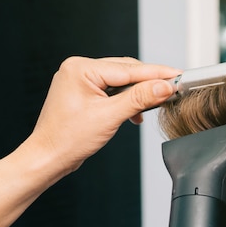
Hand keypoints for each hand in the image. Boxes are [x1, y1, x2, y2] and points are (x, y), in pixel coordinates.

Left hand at [22, 56, 180, 181]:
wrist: (49, 157)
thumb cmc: (67, 139)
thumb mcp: (109, 117)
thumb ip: (138, 99)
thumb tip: (162, 87)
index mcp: (80, 68)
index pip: (127, 69)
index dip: (155, 73)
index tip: (176, 75)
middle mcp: (78, 69)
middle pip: (125, 71)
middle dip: (149, 82)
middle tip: (173, 88)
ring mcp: (80, 81)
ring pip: (120, 81)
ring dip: (138, 93)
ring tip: (156, 102)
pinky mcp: (84, 93)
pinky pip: (112, 90)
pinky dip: (126, 100)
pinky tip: (135, 113)